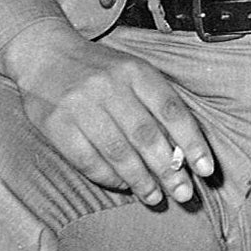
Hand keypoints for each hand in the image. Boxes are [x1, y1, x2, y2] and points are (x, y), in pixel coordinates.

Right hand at [1, 20, 216, 208]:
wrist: (44, 53)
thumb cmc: (99, 70)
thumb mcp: (132, 72)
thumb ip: (156, 104)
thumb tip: (181, 152)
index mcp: (136, 71)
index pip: (171, 111)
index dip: (192, 143)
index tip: (205, 169)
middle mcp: (110, 86)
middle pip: (146, 136)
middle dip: (168, 170)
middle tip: (183, 193)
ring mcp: (81, 105)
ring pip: (118, 152)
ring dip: (140, 180)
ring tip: (154, 197)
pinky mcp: (57, 124)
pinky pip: (88, 159)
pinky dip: (108, 177)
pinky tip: (122, 186)